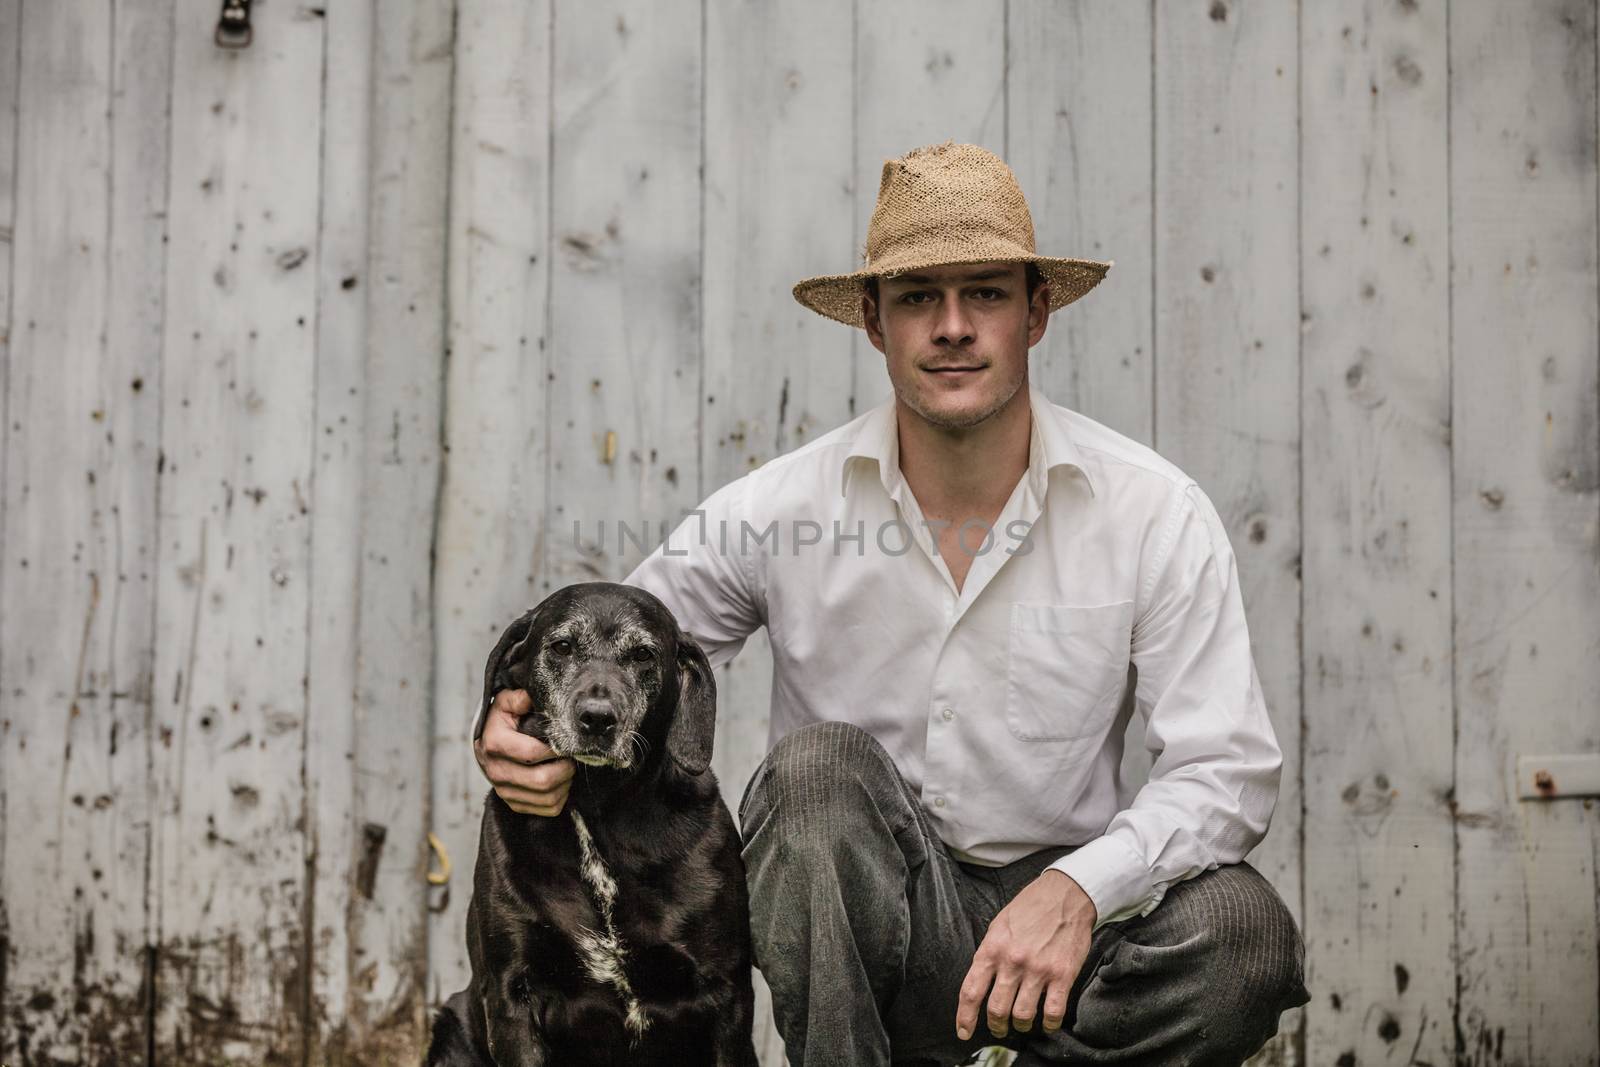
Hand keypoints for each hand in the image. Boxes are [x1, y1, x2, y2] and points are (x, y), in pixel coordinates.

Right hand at [472, 689, 574, 815]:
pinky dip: (561, 797)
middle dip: (566, 769)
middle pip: (543, 781)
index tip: (565, 742)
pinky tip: (560, 782)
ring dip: (566, 783)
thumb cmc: (502, 721)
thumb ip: (519, 698)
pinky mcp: (514, 803)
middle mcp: (496, 771)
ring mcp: (505, 790)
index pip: (533, 754)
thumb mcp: (506, 702)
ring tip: (567, 768)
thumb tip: (530, 698)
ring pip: (548, 798)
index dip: (556, 749)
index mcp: (495, 744)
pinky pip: (548, 809)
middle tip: (571, 758)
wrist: (487, 743)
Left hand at [956, 869, 1095, 1041]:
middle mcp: (1012, 961)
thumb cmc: (1030, 908)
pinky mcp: (1062, 974)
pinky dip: (1048, 1024)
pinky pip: (1052, 1012)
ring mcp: (1038, 969)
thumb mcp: (999, 926)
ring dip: (1019, 1026)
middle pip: (996, 1009)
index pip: (971, 991)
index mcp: (992, 948)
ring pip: (1022, 1015)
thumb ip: (989, 953)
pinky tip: (1047, 1022)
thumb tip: (980, 981)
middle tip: (998, 1028)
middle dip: (995, 1025)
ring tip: (1020, 1024)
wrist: (1065, 894)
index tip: (964, 1032)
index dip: (965, 1017)